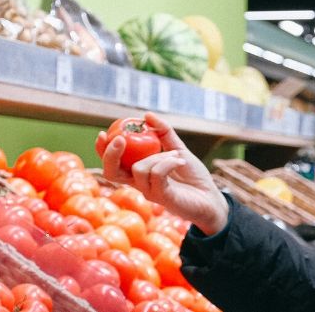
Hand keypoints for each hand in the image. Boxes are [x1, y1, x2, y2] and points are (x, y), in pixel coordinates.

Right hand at [97, 113, 228, 234]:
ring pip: (139, 168)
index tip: (102, 133)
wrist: (212, 198)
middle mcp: (140, 184)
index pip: (112, 163)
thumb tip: (146, 114)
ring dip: (158, 156)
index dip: (102, 150)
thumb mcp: (177, 149)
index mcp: (139, 172)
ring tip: (176, 156)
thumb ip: (163, 133)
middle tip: (120, 139)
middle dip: (111, 154)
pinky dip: (168, 162)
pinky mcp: (162, 198)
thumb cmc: (193, 177)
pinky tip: (179, 161)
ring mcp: (150, 192)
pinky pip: (157, 174)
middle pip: (111, 172)